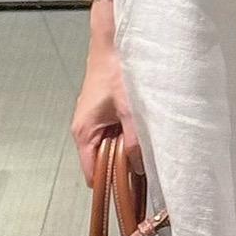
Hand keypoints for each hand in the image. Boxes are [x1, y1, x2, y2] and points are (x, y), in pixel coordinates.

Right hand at [71, 22, 140, 187]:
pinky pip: (117, 136)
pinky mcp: (106, 114)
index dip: (112, 187)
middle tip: (150, 172)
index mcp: (84, 133)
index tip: (134, 194)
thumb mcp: (130, 110)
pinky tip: (146, 136)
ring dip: (130, 153)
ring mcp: (95, 122)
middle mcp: (86, 131)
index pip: (93, 175)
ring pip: (112, 150)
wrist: (115, 41)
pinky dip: (130, 139)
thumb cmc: (117, 72)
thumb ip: (135, 142)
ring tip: (151, 154)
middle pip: (103, 164)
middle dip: (124, 171)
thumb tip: (140, 170)